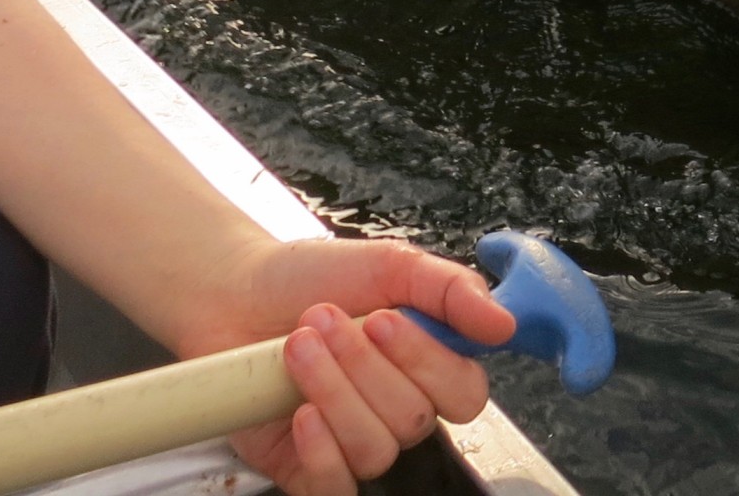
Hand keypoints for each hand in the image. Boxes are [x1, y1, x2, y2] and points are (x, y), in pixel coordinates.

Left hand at [193, 237, 512, 495]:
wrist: (234, 293)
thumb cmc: (311, 277)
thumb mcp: (390, 265)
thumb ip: (452, 289)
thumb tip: (504, 322)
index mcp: (428, 363)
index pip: (465, 393)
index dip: (427, 363)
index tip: (383, 319)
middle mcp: (396, 408)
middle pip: (415, 420)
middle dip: (363, 365)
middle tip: (324, 319)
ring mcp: (353, 441)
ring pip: (375, 449)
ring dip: (334, 392)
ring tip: (298, 347)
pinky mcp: (308, 467)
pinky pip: (335, 486)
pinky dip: (321, 452)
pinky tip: (301, 412)